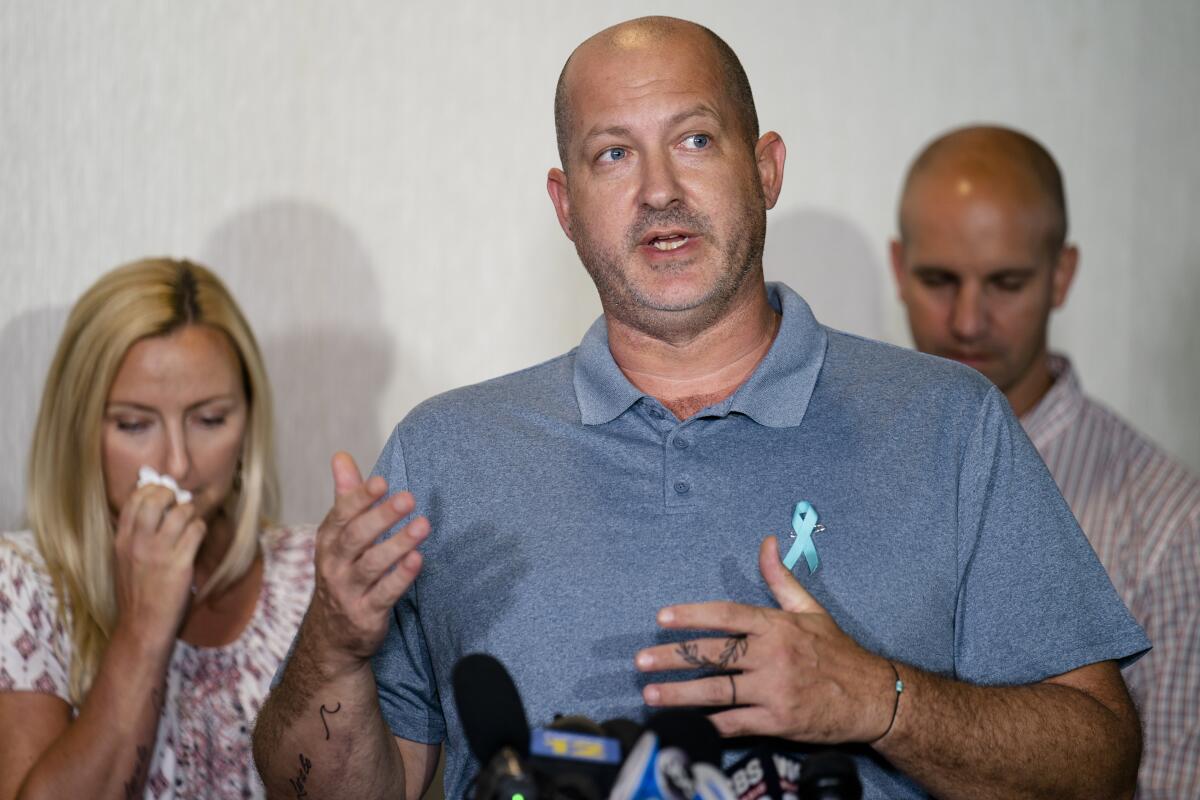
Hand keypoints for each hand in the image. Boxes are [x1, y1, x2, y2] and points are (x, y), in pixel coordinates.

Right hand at [113, 484, 206, 642]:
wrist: (141, 626)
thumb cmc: (137, 594)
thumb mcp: (124, 561)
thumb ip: (134, 536)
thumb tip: (153, 509)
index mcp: (121, 541)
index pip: (134, 500)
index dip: (151, 489)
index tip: (163, 494)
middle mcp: (137, 543)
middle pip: (155, 499)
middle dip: (171, 494)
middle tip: (179, 502)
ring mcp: (158, 553)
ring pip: (180, 512)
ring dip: (190, 512)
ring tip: (191, 522)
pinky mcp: (179, 564)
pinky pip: (196, 531)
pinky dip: (200, 529)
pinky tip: (197, 537)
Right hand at [302, 452, 428, 675]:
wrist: (332, 635)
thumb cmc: (343, 572)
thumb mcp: (339, 536)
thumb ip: (346, 497)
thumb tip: (341, 456)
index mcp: (328, 541)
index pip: (342, 514)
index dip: (360, 497)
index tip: (382, 481)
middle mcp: (334, 565)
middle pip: (356, 537)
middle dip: (382, 516)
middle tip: (409, 498)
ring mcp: (348, 591)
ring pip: (372, 565)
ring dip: (398, 543)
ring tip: (423, 525)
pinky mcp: (366, 615)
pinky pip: (385, 594)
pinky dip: (401, 576)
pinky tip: (418, 560)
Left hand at [635, 536, 894, 743]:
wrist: (874, 698)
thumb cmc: (838, 653)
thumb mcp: (810, 609)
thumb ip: (780, 578)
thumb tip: (767, 542)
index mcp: (776, 627)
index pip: (727, 615)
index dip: (693, 615)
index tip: (662, 617)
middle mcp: (773, 657)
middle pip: (715, 654)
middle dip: (673, 656)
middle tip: (641, 660)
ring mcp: (774, 691)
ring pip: (718, 690)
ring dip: (680, 694)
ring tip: (650, 693)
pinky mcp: (778, 721)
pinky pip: (736, 723)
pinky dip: (709, 725)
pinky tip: (685, 726)